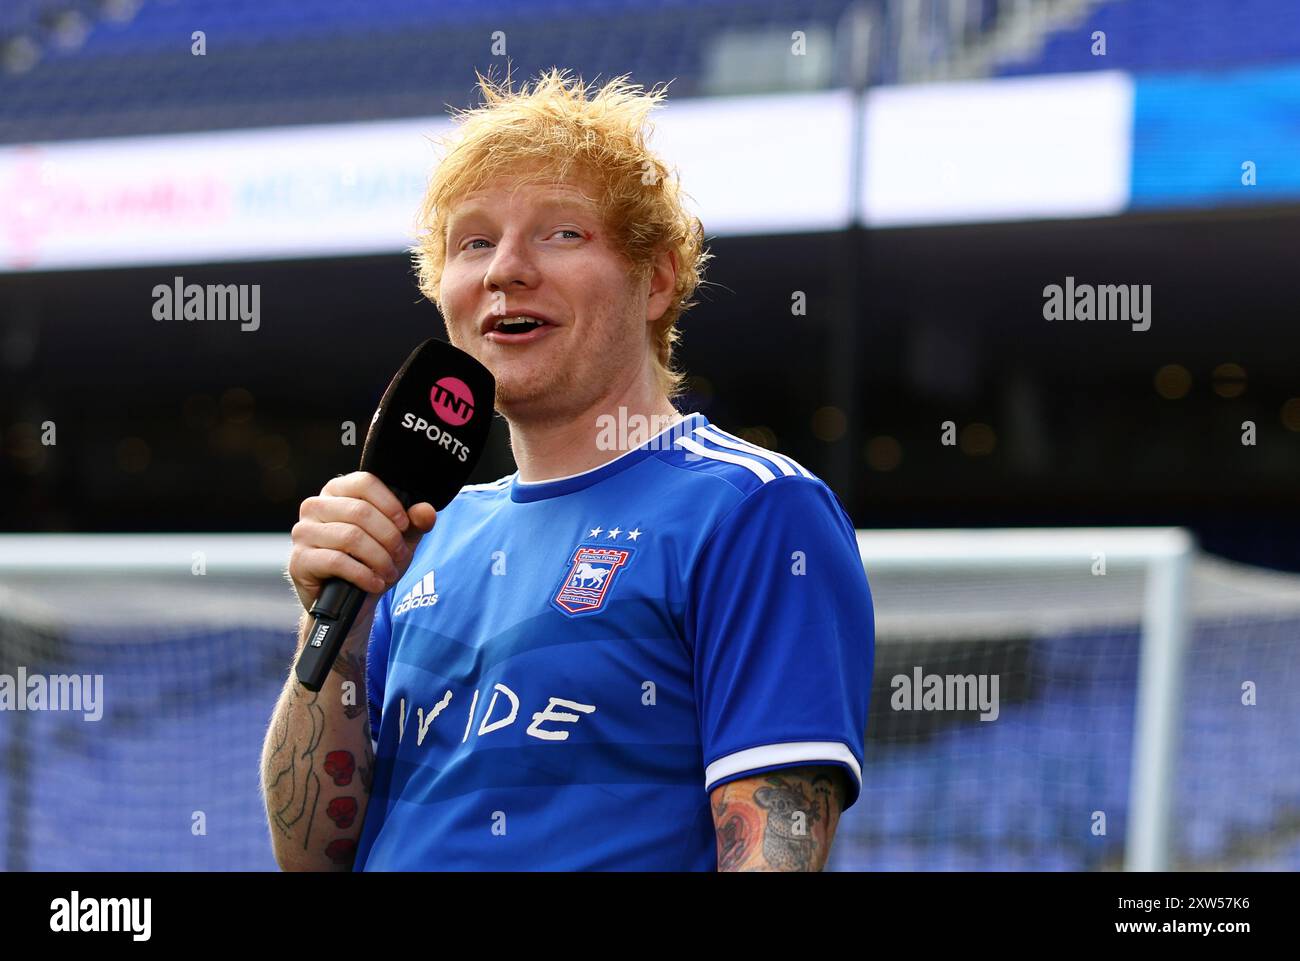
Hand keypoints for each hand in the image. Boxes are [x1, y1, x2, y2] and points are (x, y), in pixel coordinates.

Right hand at [287, 471, 436, 614]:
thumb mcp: (399, 539)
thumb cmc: (372, 561)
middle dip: (389, 537)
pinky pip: (337, 561)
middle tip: (401, 555)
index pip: (365, 482)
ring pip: (350, 537)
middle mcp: (315, 506)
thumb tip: (426, 511)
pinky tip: (375, 583)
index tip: (404, 525)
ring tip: (390, 572)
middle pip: (360, 512)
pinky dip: (363, 574)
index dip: (390, 504)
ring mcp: (303, 532)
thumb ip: (415, 523)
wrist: (350, 601)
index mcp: (337, 491)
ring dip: (378, 558)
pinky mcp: (299, 560)